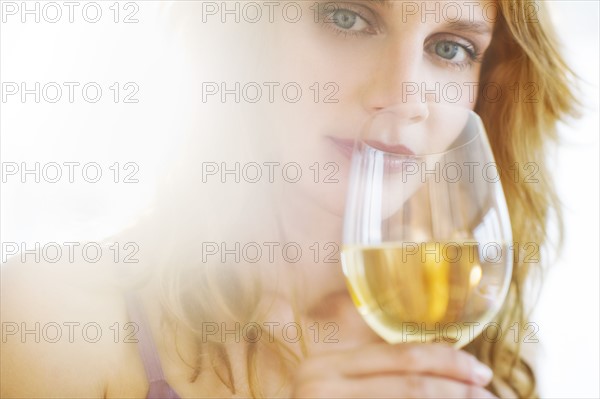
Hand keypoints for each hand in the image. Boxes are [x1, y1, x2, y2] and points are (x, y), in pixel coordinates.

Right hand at [292, 342, 496, 397]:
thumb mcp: (332, 389)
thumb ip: (370, 376)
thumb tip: (439, 367)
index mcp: (325, 365)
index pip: (399, 355)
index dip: (447, 361)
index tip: (481, 371)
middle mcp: (320, 382)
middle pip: (410, 380)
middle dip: (459, 387)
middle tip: (491, 394)